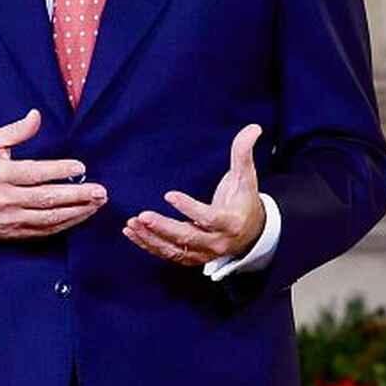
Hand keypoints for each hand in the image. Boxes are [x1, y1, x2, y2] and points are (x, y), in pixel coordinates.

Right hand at [0, 108, 105, 239]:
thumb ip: (16, 131)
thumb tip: (36, 116)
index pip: (34, 173)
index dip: (59, 170)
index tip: (81, 167)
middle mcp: (3, 198)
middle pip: (46, 198)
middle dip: (77, 195)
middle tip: (100, 191)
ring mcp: (8, 218)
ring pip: (48, 218)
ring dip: (76, 212)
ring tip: (96, 204)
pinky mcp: (11, 232)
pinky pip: (42, 231)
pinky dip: (64, 224)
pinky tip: (80, 215)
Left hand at [123, 123, 265, 267]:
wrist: (251, 232)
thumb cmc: (244, 201)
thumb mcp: (246, 177)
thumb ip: (244, 153)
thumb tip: (253, 128)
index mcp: (230, 222)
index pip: (209, 218)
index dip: (189, 208)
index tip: (168, 195)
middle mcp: (217, 242)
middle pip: (187, 237)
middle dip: (163, 227)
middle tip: (142, 215)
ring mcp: (203, 253)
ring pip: (174, 250)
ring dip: (151, 238)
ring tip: (132, 223)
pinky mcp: (192, 257)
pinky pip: (168, 254)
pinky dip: (149, 245)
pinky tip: (132, 232)